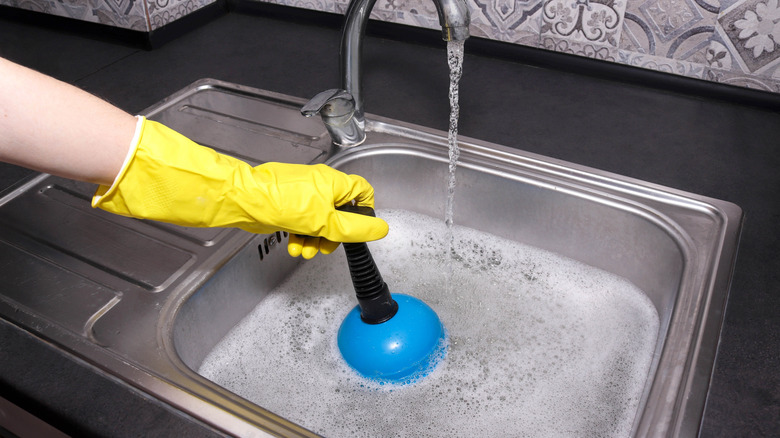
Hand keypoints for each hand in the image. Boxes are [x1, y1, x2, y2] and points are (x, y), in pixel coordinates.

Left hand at [93, 117, 387, 255]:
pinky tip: (294, 245)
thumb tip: (381, 228)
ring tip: (304, 249)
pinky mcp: (288, 205)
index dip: (364, 214)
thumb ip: (354, 228)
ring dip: (316, 239)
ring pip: (321, 221)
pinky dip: (301, 235)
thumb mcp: (323, 221)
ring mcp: (303, 195)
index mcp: (334, 182)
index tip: (357, 231)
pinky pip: (304, 223)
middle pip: (341, 213)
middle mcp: (320, 185)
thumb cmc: (278, 203)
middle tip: (324, 246)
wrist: (241, 201)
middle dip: (334, 234)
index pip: (363, 193)